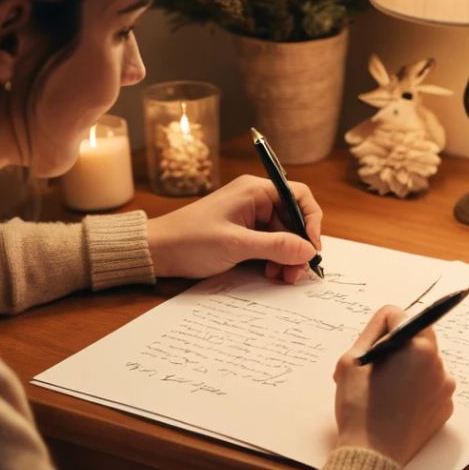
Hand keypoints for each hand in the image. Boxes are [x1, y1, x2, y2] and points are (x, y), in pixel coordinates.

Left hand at [146, 175, 321, 283]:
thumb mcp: (236, 245)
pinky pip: (270, 246)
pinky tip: (272, 274)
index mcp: (254, 191)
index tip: (312, 246)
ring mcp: (249, 219)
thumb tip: (308, 249)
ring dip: (288, 257)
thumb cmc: (189, 240)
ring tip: (283, 278)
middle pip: (293, 220)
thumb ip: (276, 246)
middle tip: (298, 272)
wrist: (156, 252)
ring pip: (284, 237)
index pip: (298, 196)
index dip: (311, 220)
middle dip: (299, 246)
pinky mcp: (243, 235)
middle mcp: (255, 201)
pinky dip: (276, 261)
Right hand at [332, 306, 455, 465]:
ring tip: (384, 393)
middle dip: (395, 350)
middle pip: (414, 339)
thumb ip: (371, 331)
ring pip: (422, 363)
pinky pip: (429, 386)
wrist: (373, 455)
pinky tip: (397, 406)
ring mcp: (445, 388)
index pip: (398, 316)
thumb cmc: (359, 407)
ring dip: (406, 369)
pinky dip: (415, 390)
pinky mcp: (445, 407)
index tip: (370, 352)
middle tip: (374, 373)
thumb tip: (387, 319)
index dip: (377, 331)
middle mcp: (439, 364)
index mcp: (419, 347)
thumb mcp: (352, 361)